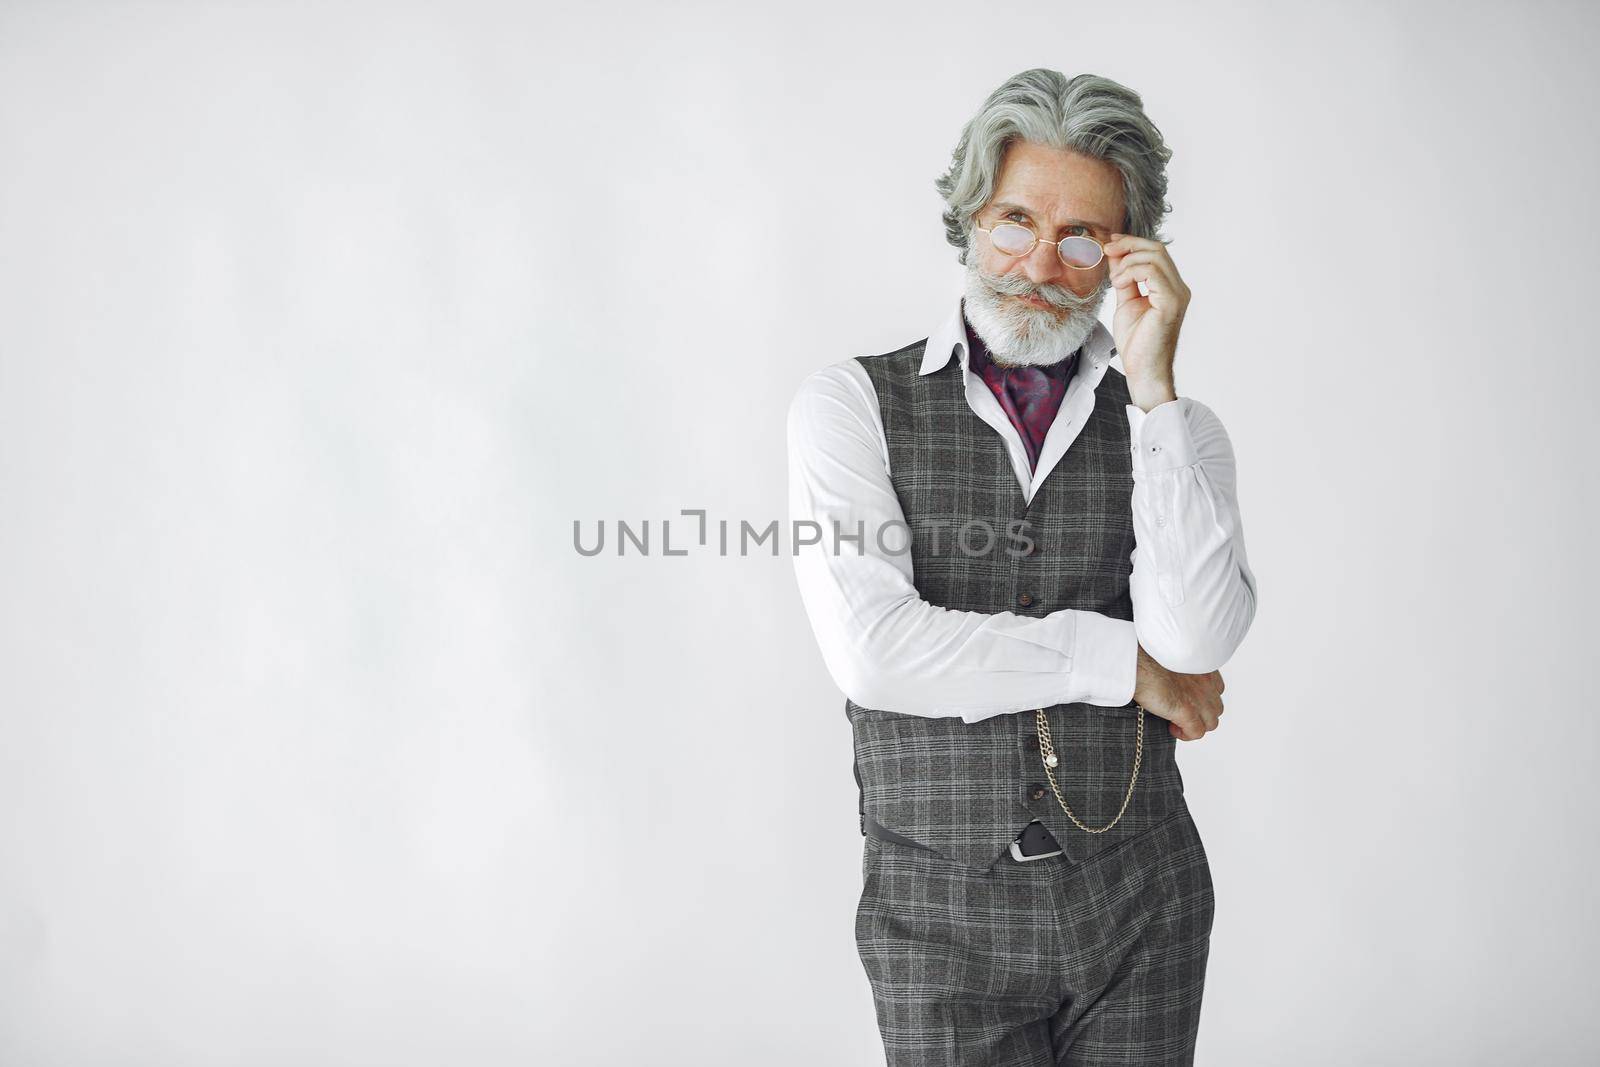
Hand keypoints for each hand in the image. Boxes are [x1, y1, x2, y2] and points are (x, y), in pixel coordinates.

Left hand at [1103, 234, 1190, 411]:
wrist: (1142, 370)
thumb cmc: (1136, 342)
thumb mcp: (1126, 302)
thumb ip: (1124, 278)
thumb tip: (1115, 254)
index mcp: (1169, 287)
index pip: (1155, 253)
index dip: (1132, 243)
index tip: (1109, 243)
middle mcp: (1178, 288)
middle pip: (1157, 249)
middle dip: (1128, 245)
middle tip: (1106, 250)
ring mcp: (1178, 294)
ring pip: (1155, 256)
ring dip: (1127, 261)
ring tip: (1114, 279)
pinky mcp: (1171, 302)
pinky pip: (1153, 271)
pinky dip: (1132, 271)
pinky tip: (1119, 284)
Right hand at [1132, 644, 1223, 741]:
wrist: (1137, 662)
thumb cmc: (1145, 656)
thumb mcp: (1170, 659)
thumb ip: (1179, 671)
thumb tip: (1173, 684)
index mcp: (1201, 666)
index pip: (1217, 688)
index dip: (1203, 699)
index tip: (1187, 700)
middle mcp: (1205, 682)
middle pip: (1216, 708)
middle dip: (1201, 714)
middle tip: (1181, 713)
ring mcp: (1199, 698)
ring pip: (1211, 723)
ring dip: (1195, 726)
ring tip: (1176, 722)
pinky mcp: (1187, 711)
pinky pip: (1197, 732)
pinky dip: (1186, 734)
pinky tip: (1172, 728)